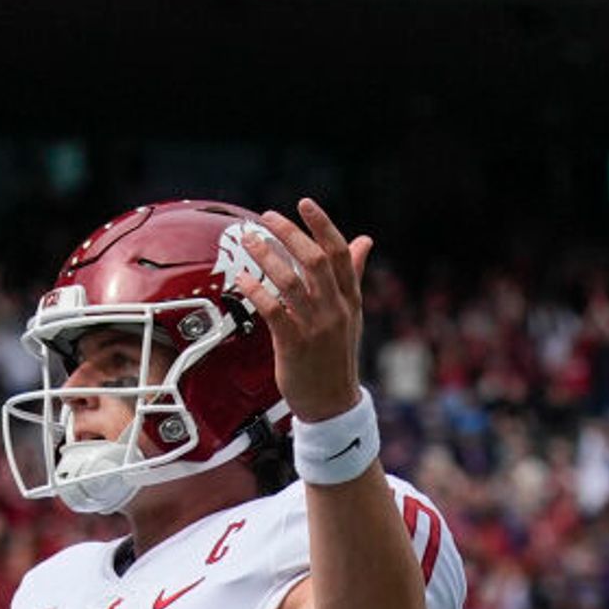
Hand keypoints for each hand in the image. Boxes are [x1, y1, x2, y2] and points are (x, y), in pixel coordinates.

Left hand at [225, 200, 372, 423]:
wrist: (333, 405)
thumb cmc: (337, 357)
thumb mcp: (352, 314)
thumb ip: (353, 275)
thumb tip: (365, 241)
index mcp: (350, 299)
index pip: (339, 253)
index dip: (322, 225)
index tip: (305, 203)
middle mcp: (336, 310)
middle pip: (314, 260)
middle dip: (290, 233)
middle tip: (268, 217)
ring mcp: (316, 327)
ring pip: (291, 281)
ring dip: (267, 255)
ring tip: (249, 240)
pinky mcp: (295, 345)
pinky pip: (274, 310)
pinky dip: (257, 290)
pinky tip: (242, 279)